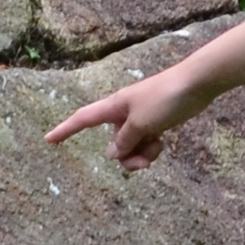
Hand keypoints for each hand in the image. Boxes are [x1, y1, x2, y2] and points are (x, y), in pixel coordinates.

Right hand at [46, 65, 217, 169]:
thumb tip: (112, 153)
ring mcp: (140, 119)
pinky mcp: (155, 123)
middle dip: (126, 158)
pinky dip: (152, 149)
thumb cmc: (165, 97)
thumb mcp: (141, 123)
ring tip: (157, 147)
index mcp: (113, 108)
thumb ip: (124, 140)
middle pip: (113, 145)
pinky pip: (146, 144)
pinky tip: (164, 142)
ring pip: (131, 148)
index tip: (48, 140)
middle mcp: (123, 114)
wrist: (196, 83)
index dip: (65, 130)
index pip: (82, 120)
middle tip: (142, 161)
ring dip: (142, 155)